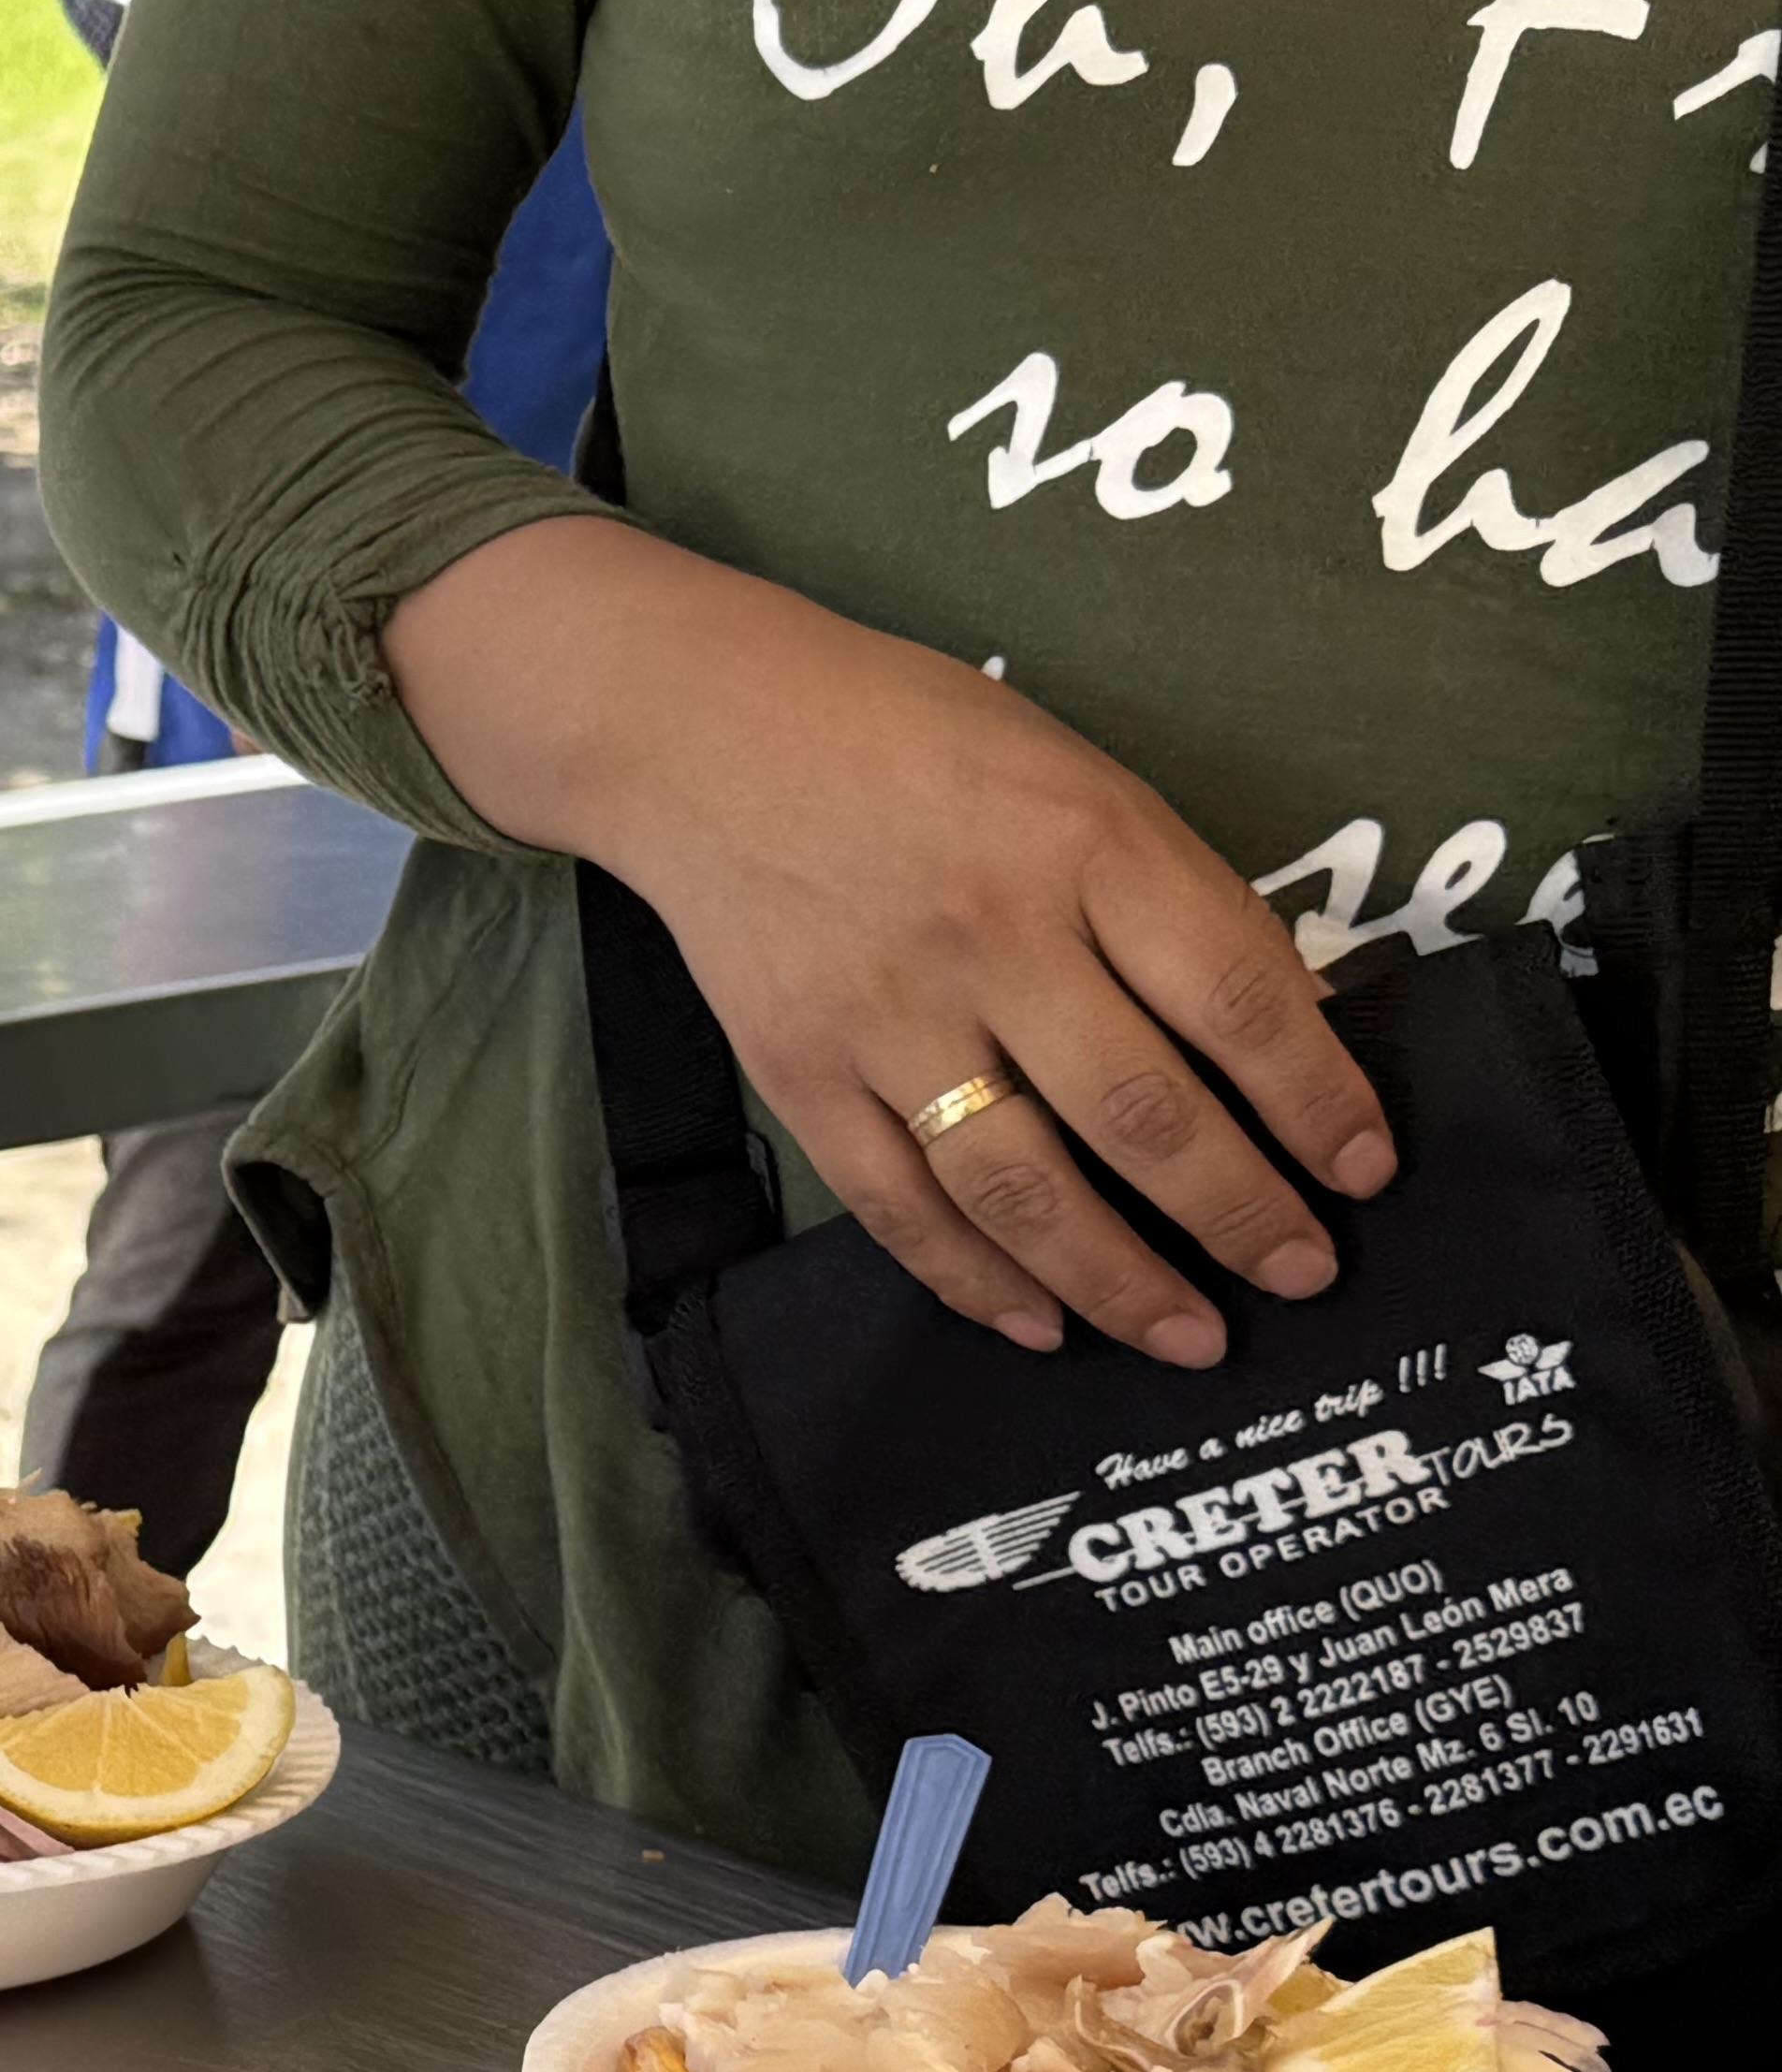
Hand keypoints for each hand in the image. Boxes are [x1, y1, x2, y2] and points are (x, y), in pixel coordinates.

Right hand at [386, 521, 1394, 1366]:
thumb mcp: (1074, 778)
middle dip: (1239, 1211)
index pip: (1236, 996)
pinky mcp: (800, 1073)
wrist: (706, 736)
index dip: (1315, 1099)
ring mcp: (886, 1017)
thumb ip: (1165, 899)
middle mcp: (989, 936)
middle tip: (1303, 1273)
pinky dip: (973, 1278)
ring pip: (1019, 1184)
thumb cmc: (917, 743)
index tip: (1366, 1168)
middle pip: (1139, 1112)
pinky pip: (897, 1205)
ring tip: (1191, 1335)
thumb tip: (1278, 1038)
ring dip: (1118, 1277)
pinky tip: (1041, 1323)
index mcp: (1084, 842)